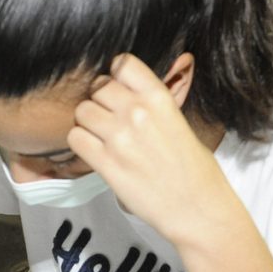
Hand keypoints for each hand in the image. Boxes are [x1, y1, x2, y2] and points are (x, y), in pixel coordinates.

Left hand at [67, 54, 239, 246]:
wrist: (197, 208)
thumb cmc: (194, 169)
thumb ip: (151, 105)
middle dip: (100, 101)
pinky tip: (95, 153)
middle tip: (109, 120)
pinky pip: (75, 138)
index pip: (122, 63)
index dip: (115, 76)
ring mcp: (119, 137)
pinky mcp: (106, 163)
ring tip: (101, 138)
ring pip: (82, 111)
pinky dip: (81, 143)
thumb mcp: (178, 121)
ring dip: (87, 123)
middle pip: (98, 87)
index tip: (118, 90)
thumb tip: (126, 95)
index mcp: (159, 97)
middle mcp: (137, 112)